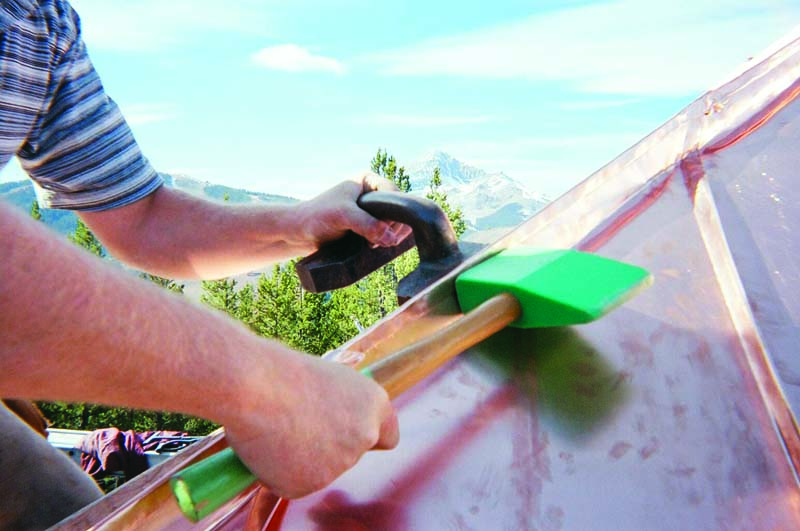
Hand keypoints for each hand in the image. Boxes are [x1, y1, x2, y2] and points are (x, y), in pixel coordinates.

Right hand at [224, 348, 398, 498]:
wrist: (253, 385)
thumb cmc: (281, 371)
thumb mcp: (323, 379)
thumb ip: (337, 405)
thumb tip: (326, 421)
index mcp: (373, 403)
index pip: (387, 435)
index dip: (366, 437)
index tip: (349, 434)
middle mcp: (364, 436)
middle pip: (350, 454)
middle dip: (326, 447)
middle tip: (296, 425)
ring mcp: (338, 464)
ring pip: (318, 469)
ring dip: (300, 457)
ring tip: (276, 426)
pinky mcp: (307, 485)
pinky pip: (290, 481)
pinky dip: (276, 470)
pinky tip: (266, 444)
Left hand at [298, 172, 411, 249]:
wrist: (299, 231)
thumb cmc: (317, 217)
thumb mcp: (343, 216)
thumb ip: (367, 224)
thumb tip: (391, 238)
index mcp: (367, 180)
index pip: (393, 193)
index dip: (395, 211)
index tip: (386, 229)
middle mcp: (371, 192)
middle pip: (398, 208)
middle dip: (394, 226)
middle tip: (384, 241)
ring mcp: (370, 210)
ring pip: (394, 221)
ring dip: (392, 234)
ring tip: (380, 245)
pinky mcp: (368, 224)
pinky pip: (386, 231)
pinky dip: (387, 239)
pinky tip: (380, 247)